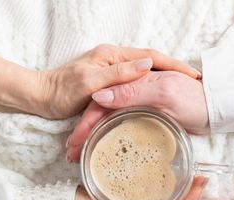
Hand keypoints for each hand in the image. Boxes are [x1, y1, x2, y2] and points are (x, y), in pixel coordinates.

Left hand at [35, 45, 200, 119]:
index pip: (151, 57)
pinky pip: (133, 93)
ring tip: (181, 102)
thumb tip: (147, 64)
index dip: (173, 65)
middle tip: (192, 89)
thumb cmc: (62, 89)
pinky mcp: (110, 89)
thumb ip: (119, 74)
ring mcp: (113, 76)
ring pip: (143, 82)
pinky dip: (145, 100)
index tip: (192, 76)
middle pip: (151, 68)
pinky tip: (157, 109)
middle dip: (172, 76)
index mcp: (114, 56)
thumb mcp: (91, 81)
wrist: (41, 97)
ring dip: (160, 90)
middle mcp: (116, 63)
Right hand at [66, 71, 208, 161]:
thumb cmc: (193, 100)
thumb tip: (98, 96)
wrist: (214, 109)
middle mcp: (132, 96)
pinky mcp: (145, 120)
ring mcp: (138, 108)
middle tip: (72, 155)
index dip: (86, 122)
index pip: (101, 103)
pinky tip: (102, 152)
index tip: (75, 141)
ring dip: (93, 140)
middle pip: (101, 114)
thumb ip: (132, 93)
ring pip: (108, 123)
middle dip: (84, 134)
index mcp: (133, 85)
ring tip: (80, 158)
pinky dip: (109, 140)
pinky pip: (121, 130)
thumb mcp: (164, 94)